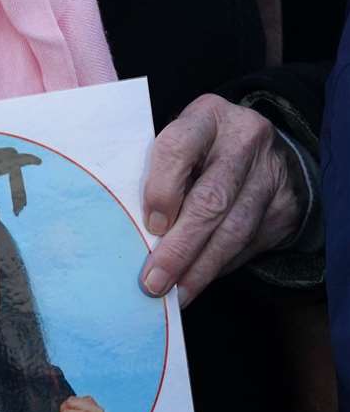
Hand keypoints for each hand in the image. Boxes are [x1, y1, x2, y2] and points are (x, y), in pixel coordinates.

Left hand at [139, 94, 303, 305]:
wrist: (256, 147)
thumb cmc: (195, 150)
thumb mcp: (174, 145)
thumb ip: (153, 174)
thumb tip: (125, 230)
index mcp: (205, 118)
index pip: (178, 148)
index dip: (162, 189)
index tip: (150, 226)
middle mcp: (244, 139)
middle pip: (211, 199)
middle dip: (180, 247)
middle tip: (154, 281)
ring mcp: (270, 172)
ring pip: (234, 229)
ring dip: (200, 268)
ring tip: (175, 294)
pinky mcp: (285, 204)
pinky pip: (250, 243)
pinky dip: (220, 266)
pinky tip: (197, 282)